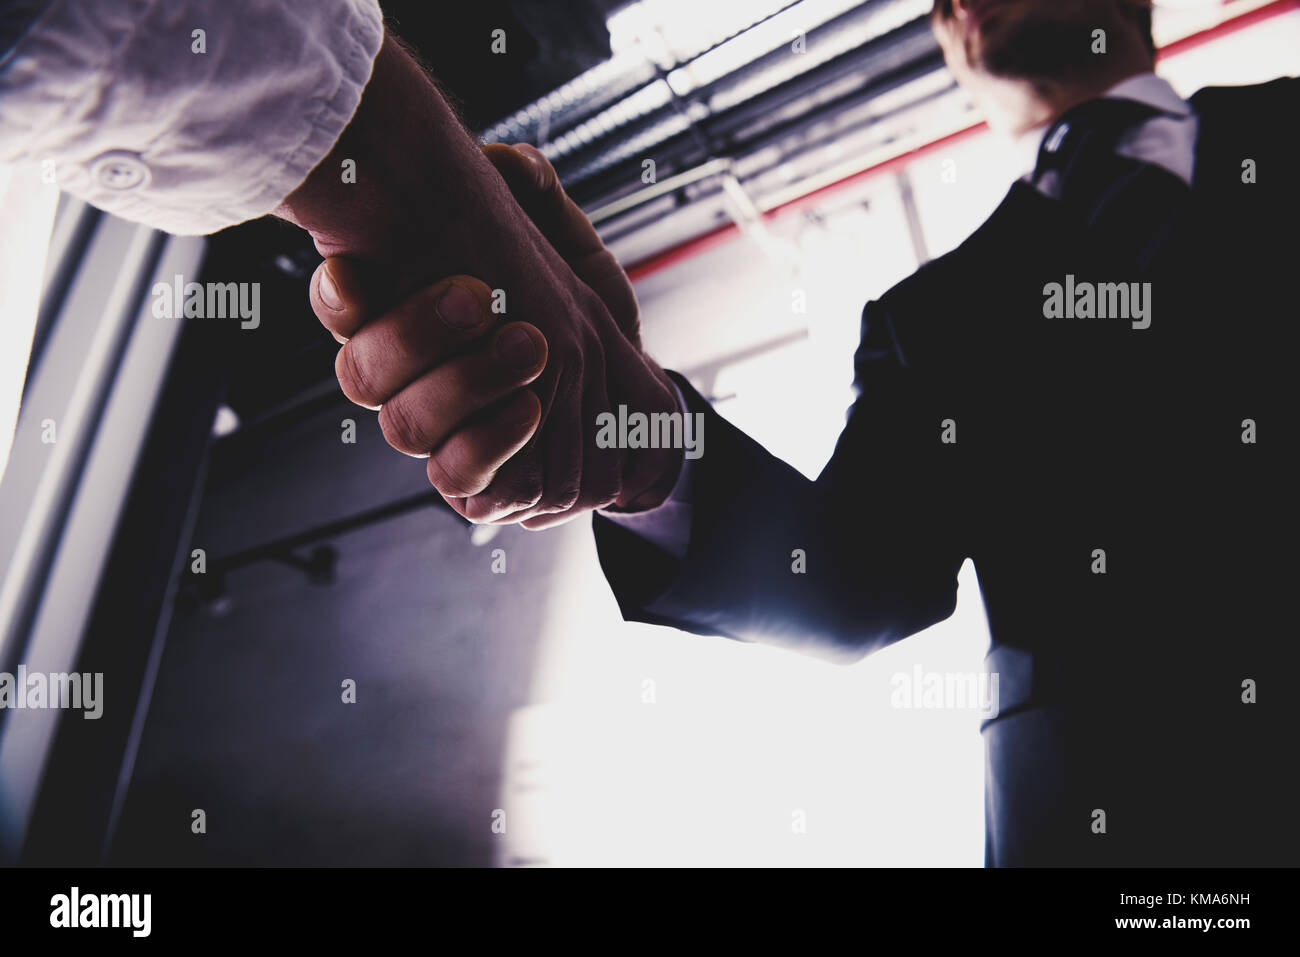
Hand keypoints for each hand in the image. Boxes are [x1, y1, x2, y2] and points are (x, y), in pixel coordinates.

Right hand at [309, 143, 684, 526]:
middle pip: (361, 372)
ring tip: (532, 344)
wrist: (633, 404)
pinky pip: (456, 475)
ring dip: (463, 382)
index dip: (338, 296)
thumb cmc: (586, 322)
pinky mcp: (474, 480)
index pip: (344, 308)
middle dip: (412, 332)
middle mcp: (410, 382)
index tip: (353, 269)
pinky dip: (490, 440)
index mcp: (410, 318)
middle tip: (476, 296)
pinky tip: (532, 406)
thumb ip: (538, 204)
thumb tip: (510, 161)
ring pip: (403, 425)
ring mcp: (440, 435)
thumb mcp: (572, 253)